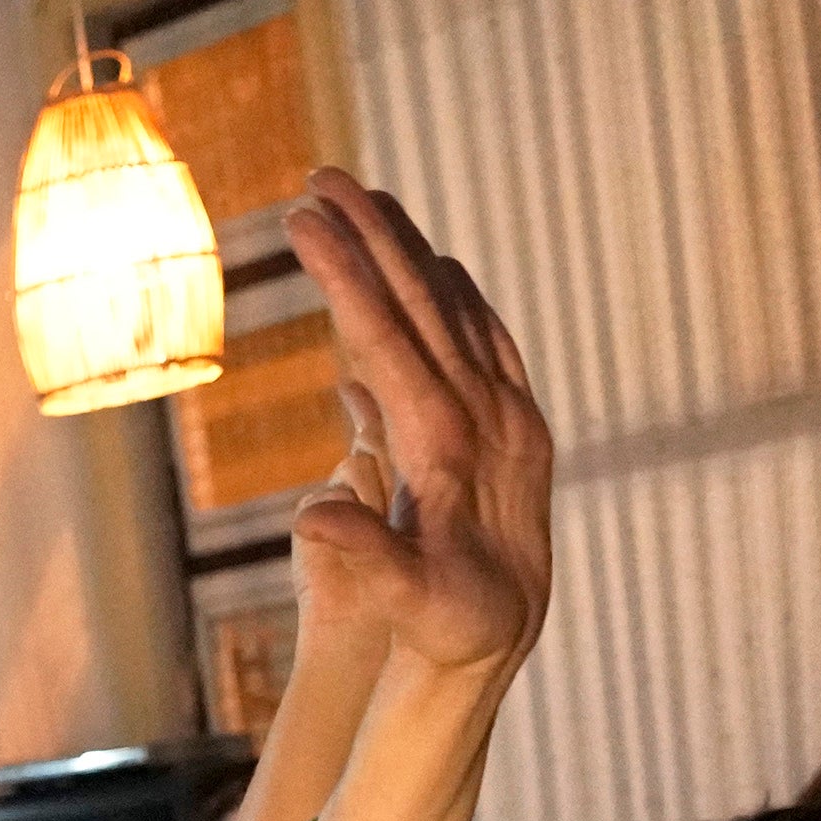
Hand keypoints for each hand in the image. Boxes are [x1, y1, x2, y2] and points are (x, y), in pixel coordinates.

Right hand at [276, 172, 552, 676]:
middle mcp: (491, 414)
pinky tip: (428, 265)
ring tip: (363, 198)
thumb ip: (364, 558)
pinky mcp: (519, 420)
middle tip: (319, 177)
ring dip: (409, 248)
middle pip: (426, 301)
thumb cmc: (444, 628)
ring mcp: (511, 411)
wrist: (504, 643)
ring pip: (458, 306)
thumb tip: (311, 512)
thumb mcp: (407, 606)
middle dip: (370, 233)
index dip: (344, 273)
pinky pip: (484, 333)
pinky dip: (450, 289)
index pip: (390, 336)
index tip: (302, 219)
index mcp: (454, 444)